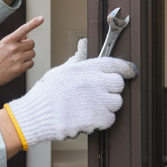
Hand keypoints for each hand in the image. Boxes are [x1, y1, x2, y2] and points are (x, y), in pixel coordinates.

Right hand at [0, 17, 43, 96]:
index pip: (23, 29)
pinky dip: (27, 64)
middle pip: (32, 43)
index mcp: (7, 40)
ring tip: (17, 59)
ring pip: (32, 53)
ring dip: (28, 55)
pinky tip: (18, 65)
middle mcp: (13, 48)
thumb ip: (13, 40)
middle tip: (20, 51)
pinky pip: (31, 63)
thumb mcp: (1, 46)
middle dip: (28, 46)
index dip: (33, 23)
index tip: (41, 18)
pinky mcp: (20, 68)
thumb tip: (26, 37)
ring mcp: (17, 58)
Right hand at [3, 40, 136, 147]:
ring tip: (89, 108)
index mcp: (85, 68)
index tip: (130, 72)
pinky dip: (102, 121)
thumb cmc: (46, 93)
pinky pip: (110, 119)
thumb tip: (83, 44)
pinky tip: (88, 118)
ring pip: (116, 103)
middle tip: (97, 96)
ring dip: (106, 107)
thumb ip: (77, 59)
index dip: (126, 68)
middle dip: (111, 91)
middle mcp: (93, 81)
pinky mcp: (96, 118)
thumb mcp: (61, 71)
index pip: (115, 64)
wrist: (35, 115)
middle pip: (118, 85)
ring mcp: (96, 100)